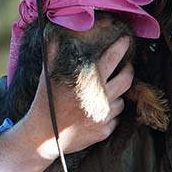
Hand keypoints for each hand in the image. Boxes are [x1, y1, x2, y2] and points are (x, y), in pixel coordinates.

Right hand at [20, 36, 131, 160]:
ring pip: (121, 101)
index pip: (112, 59)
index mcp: (88, 82)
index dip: (121, 47)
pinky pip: (115, 119)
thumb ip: (52, 54)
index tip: (126, 40)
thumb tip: (52, 34)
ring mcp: (103, 117)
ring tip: (108, 91)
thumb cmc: (44, 103)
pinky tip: (99, 111)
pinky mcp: (104, 131)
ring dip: (117, 94)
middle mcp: (100, 98)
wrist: (42, 137)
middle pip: (126, 79)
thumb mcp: (46, 76)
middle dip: (129, 69)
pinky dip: (110, 114)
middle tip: (126, 65)